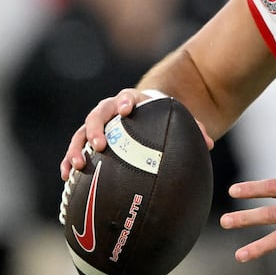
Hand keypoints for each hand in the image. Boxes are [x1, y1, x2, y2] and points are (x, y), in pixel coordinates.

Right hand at [58, 88, 213, 179]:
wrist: (143, 113)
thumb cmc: (160, 117)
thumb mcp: (175, 118)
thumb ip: (191, 128)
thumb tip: (209, 144)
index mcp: (132, 100)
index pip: (127, 97)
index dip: (124, 102)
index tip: (126, 109)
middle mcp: (110, 110)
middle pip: (98, 114)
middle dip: (96, 128)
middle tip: (100, 144)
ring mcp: (98, 125)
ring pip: (81, 132)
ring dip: (77, 148)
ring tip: (77, 165)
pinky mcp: (89, 140)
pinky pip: (76, 149)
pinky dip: (69, 160)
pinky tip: (66, 176)